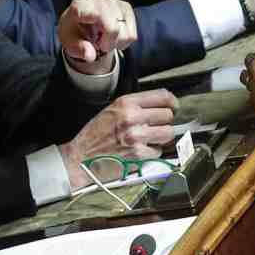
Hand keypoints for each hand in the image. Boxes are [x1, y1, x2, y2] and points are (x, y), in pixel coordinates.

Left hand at [57, 0, 137, 73]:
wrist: (78, 22)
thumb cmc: (73, 31)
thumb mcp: (69, 43)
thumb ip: (79, 49)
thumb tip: (90, 55)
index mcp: (80, 6)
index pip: (100, 17)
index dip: (102, 37)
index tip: (97, 44)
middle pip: (115, 29)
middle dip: (108, 43)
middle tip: (98, 44)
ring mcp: (113, 1)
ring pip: (126, 33)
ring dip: (116, 42)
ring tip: (105, 39)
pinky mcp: (125, 6)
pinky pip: (132, 34)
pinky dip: (124, 40)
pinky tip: (114, 36)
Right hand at [59, 89, 177, 190]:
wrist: (80, 158)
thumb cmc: (93, 137)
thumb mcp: (111, 111)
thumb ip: (133, 107)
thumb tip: (157, 107)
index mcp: (125, 103)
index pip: (161, 96)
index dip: (172, 102)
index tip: (173, 106)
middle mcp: (132, 117)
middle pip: (167, 115)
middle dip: (164, 122)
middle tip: (155, 127)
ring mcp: (136, 136)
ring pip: (167, 133)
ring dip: (161, 138)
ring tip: (149, 140)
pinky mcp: (139, 155)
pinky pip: (158, 152)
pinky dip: (152, 154)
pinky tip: (139, 152)